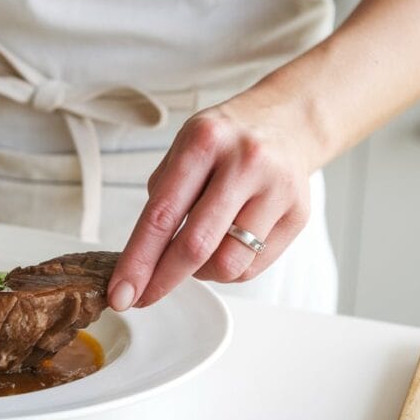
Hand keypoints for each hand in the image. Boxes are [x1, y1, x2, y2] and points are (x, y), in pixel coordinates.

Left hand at [107, 100, 313, 309]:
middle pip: (195, 245)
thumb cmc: (225, 141)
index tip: (121, 292)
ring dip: (200, 274)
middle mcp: (244, 163)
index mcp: (204, 142)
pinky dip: (228, 270)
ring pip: (228, 264)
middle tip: (140, 298)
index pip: (161, 214)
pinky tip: (222, 248)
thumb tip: (141, 260)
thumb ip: (163, 197)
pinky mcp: (299, 214)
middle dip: (162, 280)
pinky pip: (253, 267)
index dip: (138, 260)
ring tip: (194, 256)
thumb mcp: (184, 147)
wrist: (288, 121)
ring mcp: (277, 190)